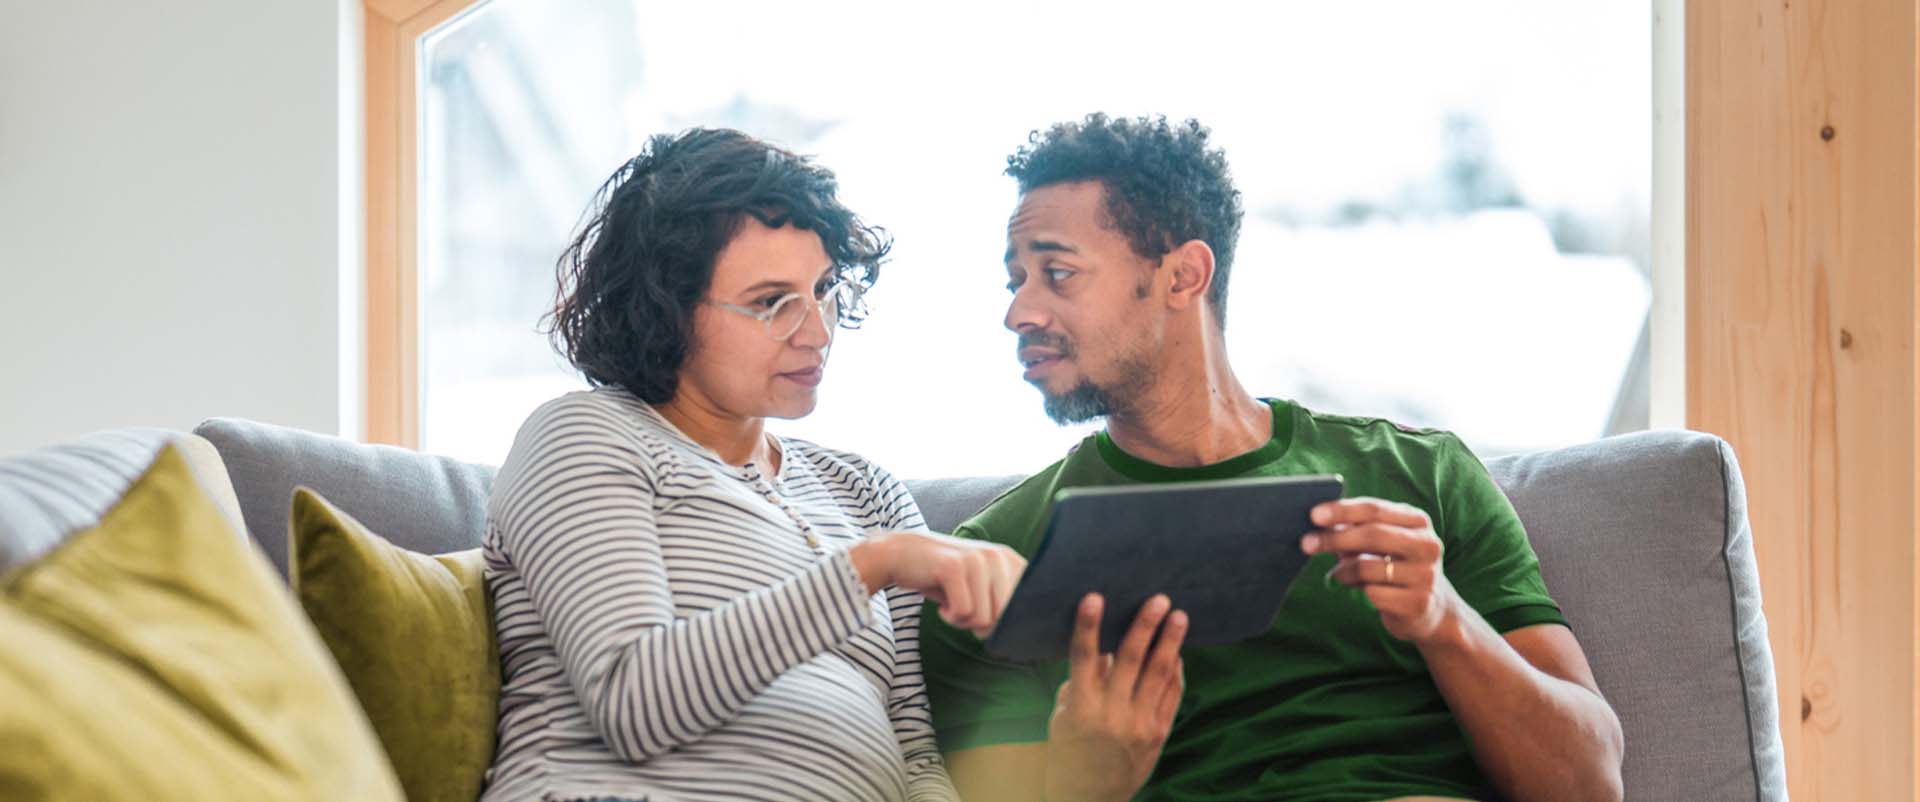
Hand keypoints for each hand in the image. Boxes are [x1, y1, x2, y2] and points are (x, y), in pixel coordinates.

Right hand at [848, 532, 1025, 636]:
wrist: (902, 554)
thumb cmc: (945, 579)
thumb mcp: (981, 587)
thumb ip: (1005, 604)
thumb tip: (1022, 637)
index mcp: (1010, 560)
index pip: (1027, 607)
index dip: (1008, 624)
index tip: (986, 617)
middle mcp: (998, 556)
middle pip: (1004, 618)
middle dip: (983, 625)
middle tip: (964, 611)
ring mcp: (976, 559)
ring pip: (983, 619)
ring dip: (963, 621)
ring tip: (952, 604)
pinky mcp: (954, 566)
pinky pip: (963, 613)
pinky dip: (950, 617)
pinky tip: (942, 605)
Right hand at [1045, 593, 1186, 801]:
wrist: (1090, 798)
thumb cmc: (1070, 751)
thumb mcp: (1063, 717)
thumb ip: (1082, 682)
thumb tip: (1105, 649)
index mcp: (1081, 708)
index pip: (1084, 658)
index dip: (1088, 626)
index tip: (1094, 597)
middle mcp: (1112, 714)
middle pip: (1132, 660)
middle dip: (1145, 626)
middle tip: (1158, 599)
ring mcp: (1139, 725)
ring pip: (1159, 674)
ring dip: (1170, 642)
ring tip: (1179, 617)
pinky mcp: (1158, 734)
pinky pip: (1171, 695)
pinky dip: (1176, 671)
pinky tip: (1177, 653)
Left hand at [1303, 497, 1462, 643]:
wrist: (1431, 610)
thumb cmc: (1396, 567)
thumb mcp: (1382, 543)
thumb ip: (1355, 530)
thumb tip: (1319, 522)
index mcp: (1418, 522)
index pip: (1375, 509)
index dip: (1342, 510)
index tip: (1314, 515)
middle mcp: (1427, 545)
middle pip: (1372, 534)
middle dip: (1335, 538)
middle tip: (1306, 543)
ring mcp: (1426, 575)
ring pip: (1369, 567)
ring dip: (1343, 570)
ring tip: (1335, 573)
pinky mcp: (1417, 603)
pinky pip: (1373, 593)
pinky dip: (1357, 589)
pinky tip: (1354, 588)